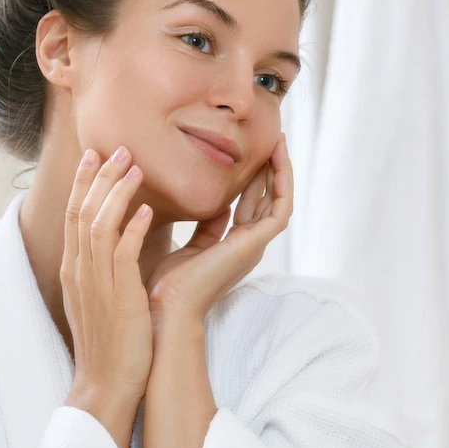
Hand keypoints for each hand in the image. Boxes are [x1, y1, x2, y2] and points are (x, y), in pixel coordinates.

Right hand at [60, 147, 154, 447]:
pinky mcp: (117, 296)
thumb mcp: (105, 295)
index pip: (75, 215)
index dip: (84, 183)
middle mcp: (79, 271)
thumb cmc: (112, 341)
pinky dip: (133, 229)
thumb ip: (110, 265)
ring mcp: (95, 283)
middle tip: (116, 148)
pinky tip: (149, 210)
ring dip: (116, 193)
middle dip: (98, 177)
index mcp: (75, 269)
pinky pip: (121, 255)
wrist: (106, 383)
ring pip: (98, 225)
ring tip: (134, 167)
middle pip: (82, 211)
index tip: (96, 156)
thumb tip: (125, 237)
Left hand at [146, 136, 292, 328]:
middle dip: (272, 170)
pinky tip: (277, 161)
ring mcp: (255, 246)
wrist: (165, 308)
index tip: (254, 155)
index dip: (256, 179)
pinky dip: (283, 185)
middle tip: (273, 140)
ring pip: (280, 202)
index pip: (253, 206)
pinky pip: (280, 210)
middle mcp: (250, 246)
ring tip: (279, 143)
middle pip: (269, 200)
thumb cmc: (169, 285)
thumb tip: (218, 207)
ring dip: (282, 172)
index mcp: (235, 247)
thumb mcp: (191, 247)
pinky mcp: (255, 245)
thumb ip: (207, 227)